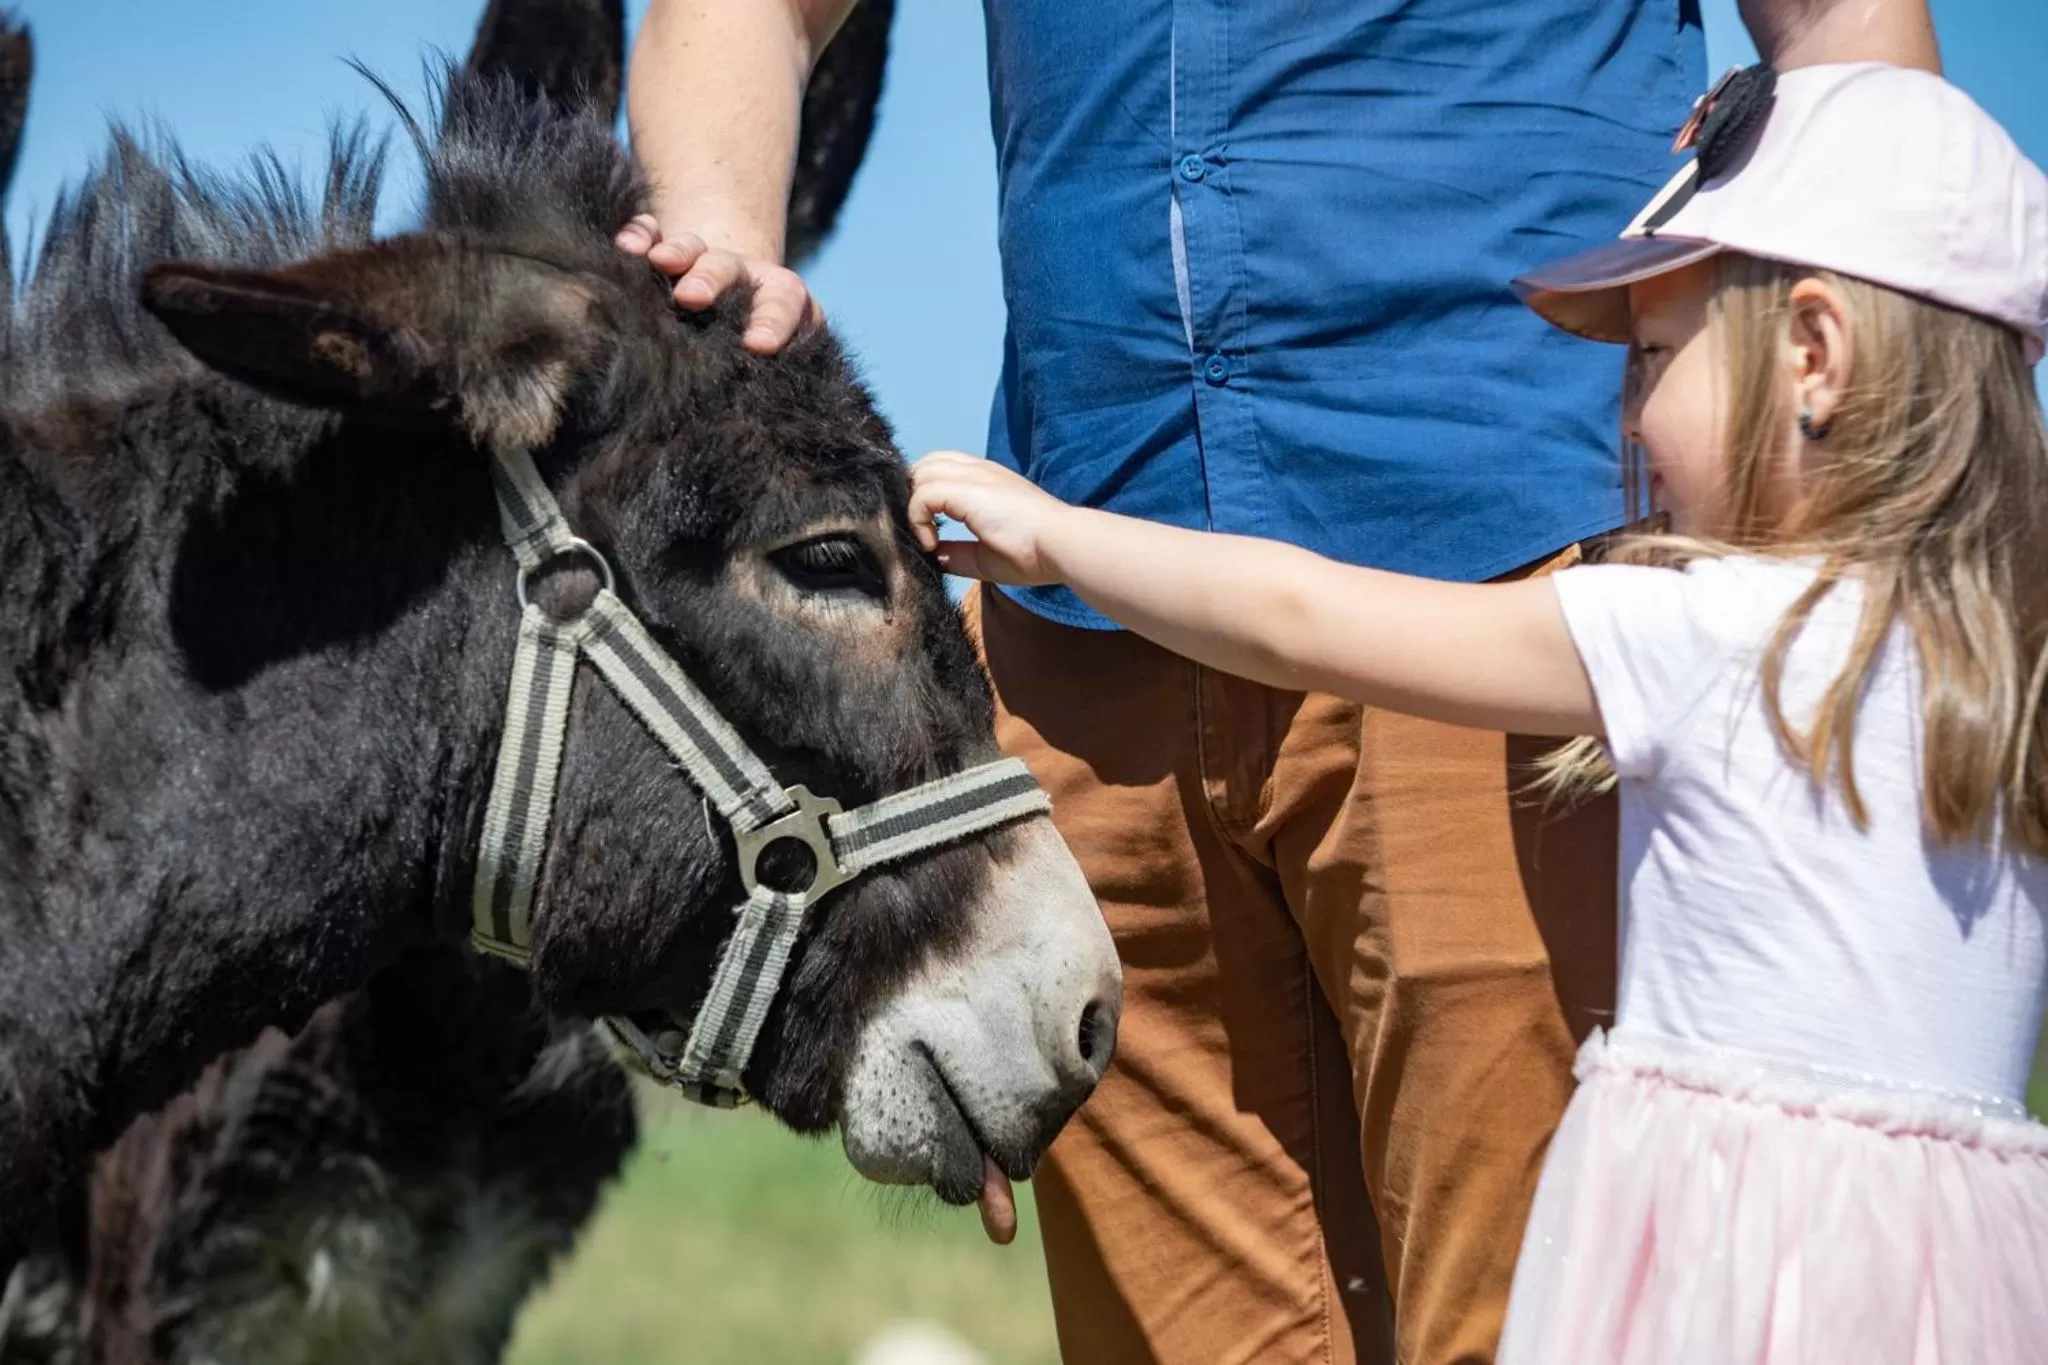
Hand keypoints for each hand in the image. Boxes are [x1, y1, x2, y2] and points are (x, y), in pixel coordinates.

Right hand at [614, 214, 823, 355]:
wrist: (736, 318)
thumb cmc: (761, 353)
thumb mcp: (778, 361)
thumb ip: (776, 373)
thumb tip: (765, 410)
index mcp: (778, 297)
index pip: (781, 303)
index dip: (772, 321)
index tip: (758, 345)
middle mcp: (740, 275)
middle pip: (727, 269)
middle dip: (710, 279)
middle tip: (691, 297)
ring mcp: (702, 259)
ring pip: (691, 248)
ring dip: (675, 253)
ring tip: (657, 261)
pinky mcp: (665, 247)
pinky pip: (651, 233)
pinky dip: (640, 235)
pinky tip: (627, 246)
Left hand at [907, 452, 1075, 586]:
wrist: (1059, 544)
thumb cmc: (1034, 553)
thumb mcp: (986, 556)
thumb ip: (959, 552)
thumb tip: (934, 555)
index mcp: (988, 480)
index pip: (944, 468)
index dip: (928, 493)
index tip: (931, 530)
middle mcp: (979, 470)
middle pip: (927, 463)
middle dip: (914, 494)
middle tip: (923, 529)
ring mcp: (973, 475)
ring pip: (921, 473)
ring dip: (914, 506)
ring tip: (926, 537)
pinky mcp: (965, 488)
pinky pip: (922, 494)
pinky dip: (917, 519)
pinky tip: (931, 544)